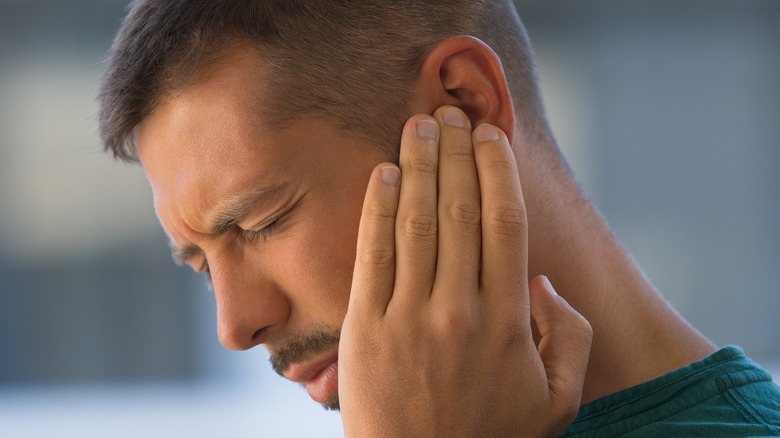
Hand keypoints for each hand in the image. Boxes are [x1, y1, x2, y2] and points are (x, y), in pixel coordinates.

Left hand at [339, 106, 591, 436]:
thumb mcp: (558, 402)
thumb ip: (569, 338)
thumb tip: (545, 282)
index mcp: (509, 321)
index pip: (504, 223)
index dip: (497, 171)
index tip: (490, 136)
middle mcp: (459, 309)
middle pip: (459, 210)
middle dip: (456, 153)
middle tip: (452, 112)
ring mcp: (408, 317)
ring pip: (416, 222)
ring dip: (418, 165)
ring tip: (419, 124)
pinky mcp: (365, 329)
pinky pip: (372, 255)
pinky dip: (377, 209)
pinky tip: (382, 173)